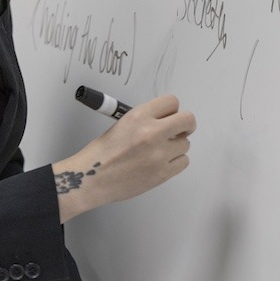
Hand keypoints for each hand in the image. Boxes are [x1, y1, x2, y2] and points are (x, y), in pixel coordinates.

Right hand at [52, 94, 195, 222]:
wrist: (91, 178)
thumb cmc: (103, 153)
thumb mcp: (124, 123)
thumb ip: (147, 119)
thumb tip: (167, 120)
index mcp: (139, 116)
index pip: (172, 102)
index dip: (173, 110)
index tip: (171, 116)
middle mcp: (151, 132)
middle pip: (188, 120)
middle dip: (186, 125)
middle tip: (180, 130)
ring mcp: (159, 154)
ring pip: (186, 144)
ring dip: (177, 146)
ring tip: (160, 152)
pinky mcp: (162, 173)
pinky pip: (183, 162)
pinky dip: (176, 162)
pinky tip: (162, 163)